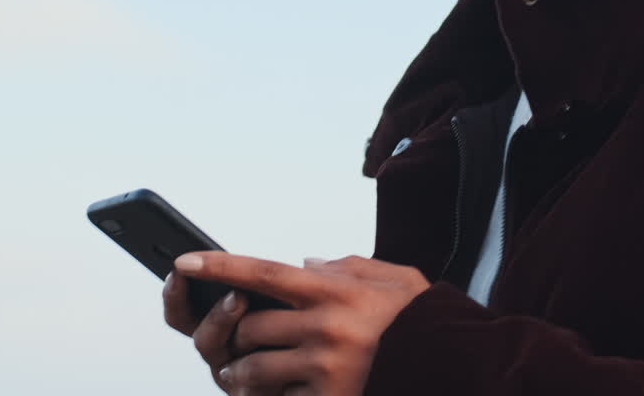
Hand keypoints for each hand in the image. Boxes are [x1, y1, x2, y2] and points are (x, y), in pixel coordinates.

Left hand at [171, 252, 430, 395]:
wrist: (459, 367)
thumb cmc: (425, 323)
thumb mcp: (394, 280)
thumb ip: (346, 268)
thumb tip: (303, 266)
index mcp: (335, 290)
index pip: (262, 272)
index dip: (218, 265)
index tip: (183, 261)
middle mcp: (325, 325)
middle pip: (249, 326)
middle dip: (237, 333)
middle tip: (236, 339)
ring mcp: (325, 367)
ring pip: (253, 369)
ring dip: (241, 373)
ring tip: (240, 374)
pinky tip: (284, 393)